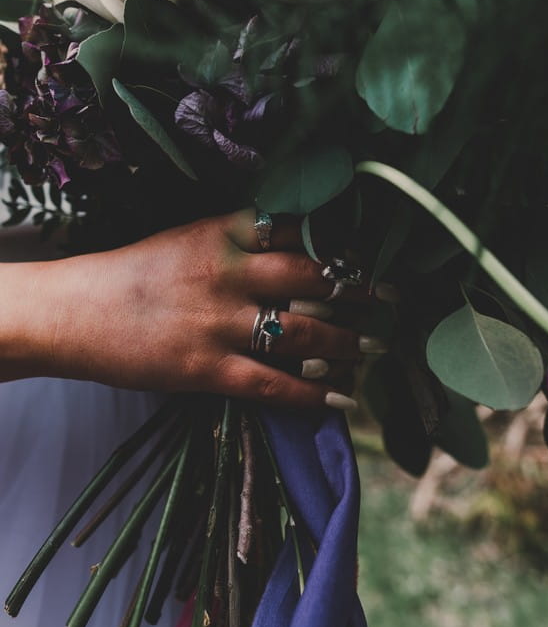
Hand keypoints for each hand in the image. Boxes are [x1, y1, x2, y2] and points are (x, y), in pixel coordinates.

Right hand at [1, 210, 384, 409]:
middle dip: (361, 290)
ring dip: (348, 343)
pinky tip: (342, 399)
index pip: (298, 227)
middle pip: (314, 276)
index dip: (343, 241)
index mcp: (222, 231)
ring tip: (376, 349)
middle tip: (394, 301)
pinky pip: (272, 383)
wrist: (75, 312)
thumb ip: (239, 240)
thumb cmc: (133, 273)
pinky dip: (312, 393)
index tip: (374, 252)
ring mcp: (217, 321)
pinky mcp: (204, 368)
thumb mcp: (186, 237)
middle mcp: (227, 271)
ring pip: (302, 331)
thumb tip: (301, 252)